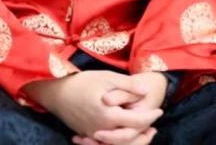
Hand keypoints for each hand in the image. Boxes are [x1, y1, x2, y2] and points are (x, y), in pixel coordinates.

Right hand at [22, 70, 162, 141]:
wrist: (55, 93)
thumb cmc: (82, 82)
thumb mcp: (108, 78)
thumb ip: (129, 86)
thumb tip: (147, 91)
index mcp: (109, 115)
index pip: (137, 121)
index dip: (151, 117)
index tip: (160, 110)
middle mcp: (102, 129)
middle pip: (129, 137)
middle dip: (144, 132)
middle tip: (154, 123)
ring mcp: (93, 134)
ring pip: (118, 142)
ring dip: (132, 138)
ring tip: (143, 129)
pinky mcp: (87, 134)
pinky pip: (105, 142)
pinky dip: (117, 139)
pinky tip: (123, 130)